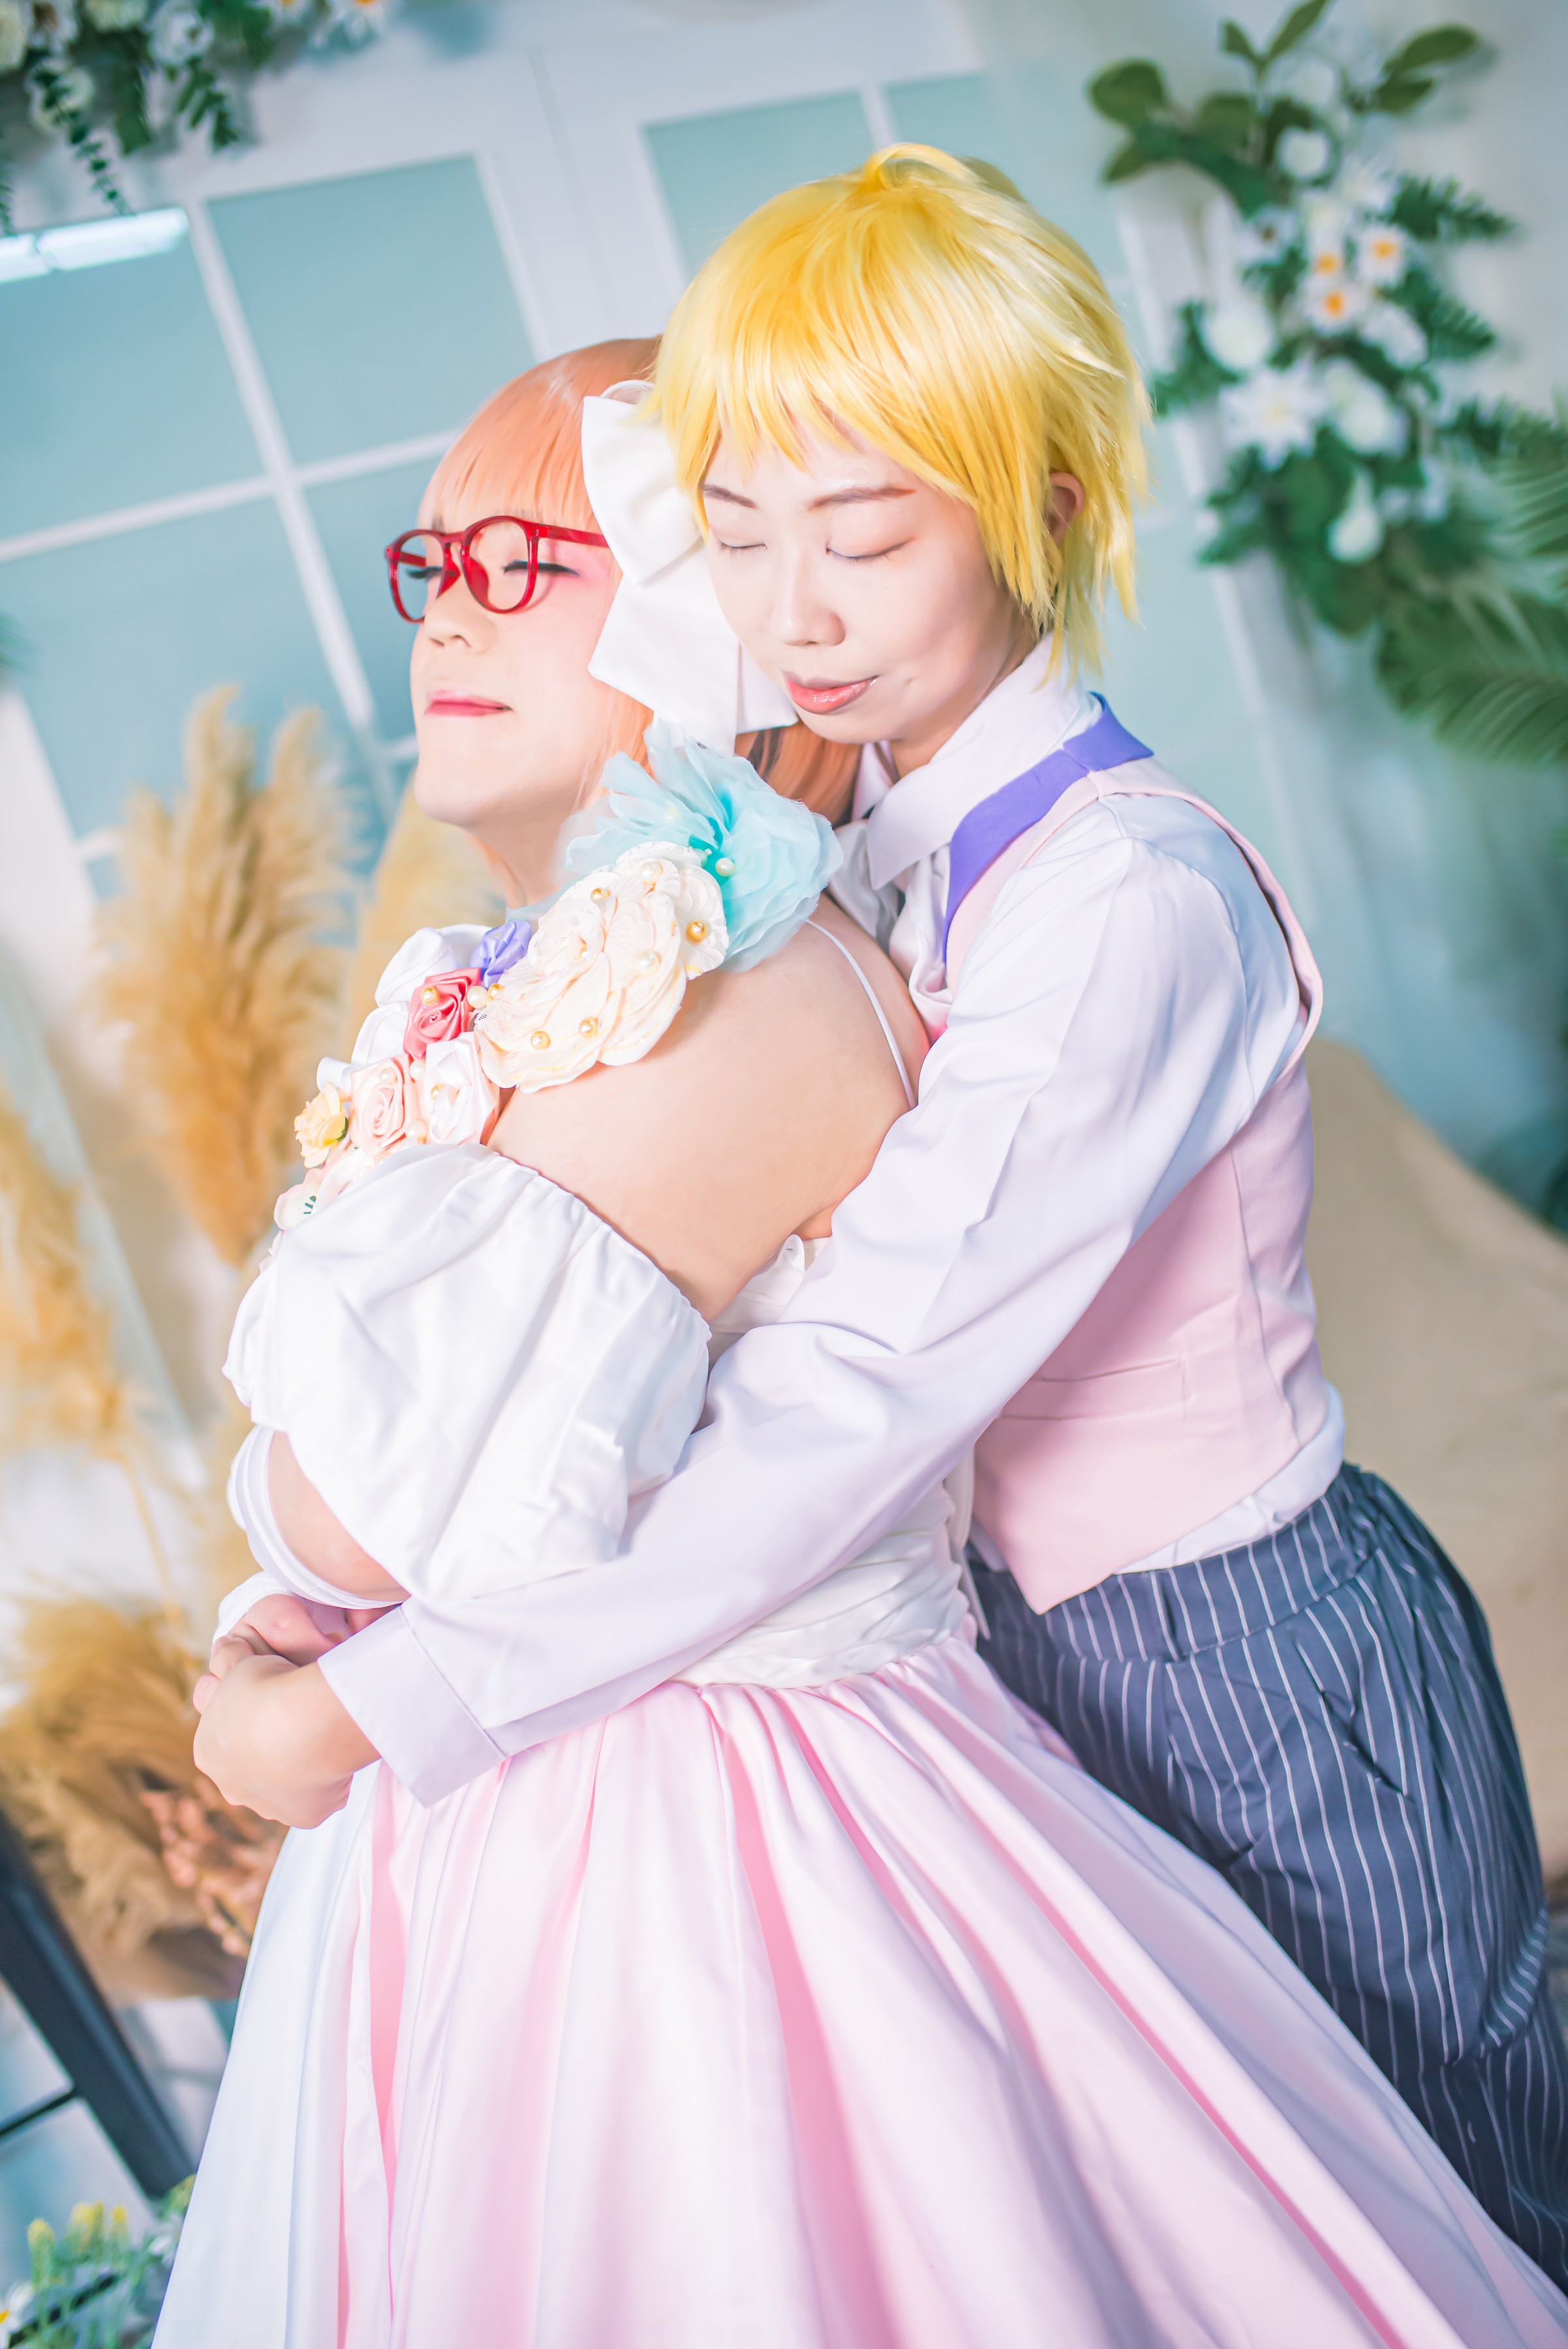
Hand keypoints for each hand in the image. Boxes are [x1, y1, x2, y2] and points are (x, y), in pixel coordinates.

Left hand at [192, 1652, 375, 1828]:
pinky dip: (324, 1782)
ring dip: (297, 1769)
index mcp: (208, 1752)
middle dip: (271, 1750)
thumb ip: (230, 1659)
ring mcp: (267, 1806)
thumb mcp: (240, 1664)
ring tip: (319, 1738)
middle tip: (298, 1721)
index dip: (250, 1716)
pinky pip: (315, 1797)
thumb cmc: (267, 1691)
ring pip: (282, 1787)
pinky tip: (332, 1757)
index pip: (227, 1737)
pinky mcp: (302, 1816)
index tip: (273, 1701)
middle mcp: (231, 1786)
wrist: (302, 1723)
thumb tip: (224, 1646)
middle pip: (251, 1768)